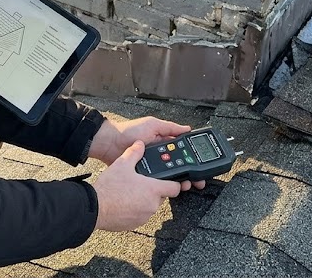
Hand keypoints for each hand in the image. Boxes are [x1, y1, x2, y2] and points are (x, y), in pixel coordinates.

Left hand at [89, 117, 205, 190]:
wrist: (110, 144)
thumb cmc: (129, 131)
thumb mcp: (152, 125)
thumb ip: (169, 127)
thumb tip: (187, 129)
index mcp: (163, 141)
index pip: (182, 150)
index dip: (192, 157)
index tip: (201, 165)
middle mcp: (159, 154)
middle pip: (179, 164)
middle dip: (189, 172)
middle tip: (196, 179)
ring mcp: (153, 165)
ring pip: (170, 174)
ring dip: (179, 179)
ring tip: (186, 184)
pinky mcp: (144, 175)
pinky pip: (157, 180)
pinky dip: (163, 184)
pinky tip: (170, 187)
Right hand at [92, 141, 182, 230]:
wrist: (95, 208)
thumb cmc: (110, 188)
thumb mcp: (122, 164)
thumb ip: (134, 153)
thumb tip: (140, 144)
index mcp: (153, 189)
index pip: (175, 188)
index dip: (175, 183)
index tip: (171, 180)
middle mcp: (152, 205)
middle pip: (161, 196)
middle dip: (154, 189)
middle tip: (141, 182)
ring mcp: (144, 216)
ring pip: (150, 206)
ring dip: (144, 199)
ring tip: (130, 192)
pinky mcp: (135, 224)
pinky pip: (140, 215)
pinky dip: (136, 209)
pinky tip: (124, 202)